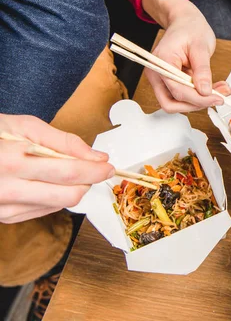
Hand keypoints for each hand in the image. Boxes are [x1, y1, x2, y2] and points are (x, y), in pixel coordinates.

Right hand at [0, 114, 114, 223]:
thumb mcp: (23, 125)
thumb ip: (63, 141)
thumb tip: (96, 156)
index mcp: (13, 160)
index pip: (70, 173)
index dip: (96, 171)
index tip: (109, 166)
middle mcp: (8, 188)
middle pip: (69, 194)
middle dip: (89, 181)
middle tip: (95, 168)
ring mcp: (5, 207)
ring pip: (60, 205)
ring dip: (72, 189)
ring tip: (65, 170)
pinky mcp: (4, 217)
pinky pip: (44, 210)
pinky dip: (55, 196)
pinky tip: (45, 181)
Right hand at [147, 2, 230, 112]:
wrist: (185, 22)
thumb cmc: (190, 28)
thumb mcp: (201, 46)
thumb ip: (202, 69)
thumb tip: (205, 91)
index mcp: (161, 62)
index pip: (177, 91)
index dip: (198, 99)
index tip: (218, 98)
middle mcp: (157, 73)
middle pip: (171, 103)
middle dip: (197, 104)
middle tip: (220, 97)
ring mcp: (162, 79)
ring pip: (178, 102)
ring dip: (200, 101)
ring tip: (221, 90)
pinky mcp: (171, 82)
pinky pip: (183, 95)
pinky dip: (199, 95)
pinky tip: (215, 87)